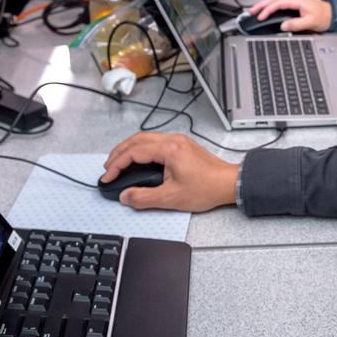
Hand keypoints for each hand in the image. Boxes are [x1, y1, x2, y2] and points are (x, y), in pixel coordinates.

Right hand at [102, 133, 239, 211]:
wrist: (229, 184)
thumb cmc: (207, 188)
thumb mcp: (171, 198)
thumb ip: (144, 198)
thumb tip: (126, 196)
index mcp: (169, 149)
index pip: (134, 152)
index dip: (116, 165)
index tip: (108, 176)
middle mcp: (173, 140)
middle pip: (137, 140)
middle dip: (119, 153)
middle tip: (108, 167)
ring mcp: (179, 141)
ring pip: (146, 138)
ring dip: (130, 149)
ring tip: (119, 163)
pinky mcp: (182, 146)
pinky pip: (156, 141)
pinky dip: (141, 149)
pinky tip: (138, 159)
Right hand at [247, 0, 332, 32]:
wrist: (331, 14)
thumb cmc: (323, 17)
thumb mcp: (311, 22)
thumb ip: (297, 24)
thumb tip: (283, 26)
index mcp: (298, 0)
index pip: (278, 3)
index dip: (268, 10)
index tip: (261, 17)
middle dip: (262, 4)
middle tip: (251, 11)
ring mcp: (295, 0)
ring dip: (265, 4)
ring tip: (256, 10)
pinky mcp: (295, 3)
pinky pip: (279, 2)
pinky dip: (271, 5)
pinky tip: (267, 9)